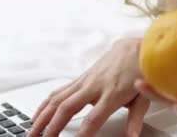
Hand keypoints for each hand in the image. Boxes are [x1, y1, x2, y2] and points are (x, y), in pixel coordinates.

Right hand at [28, 37, 149, 136]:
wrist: (134, 49)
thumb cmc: (140, 72)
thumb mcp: (143, 98)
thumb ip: (135, 119)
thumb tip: (132, 136)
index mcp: (111, 94)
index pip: (94, 118)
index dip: (83, 133)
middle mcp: (93, 86)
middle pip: (67, 108)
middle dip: (53, 127)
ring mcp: (84, 81)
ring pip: (57, 99)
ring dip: (42, 116)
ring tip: (32, 131)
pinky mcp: (80, 79)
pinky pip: (58, 92)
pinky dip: (45, 104)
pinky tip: (37, 114)